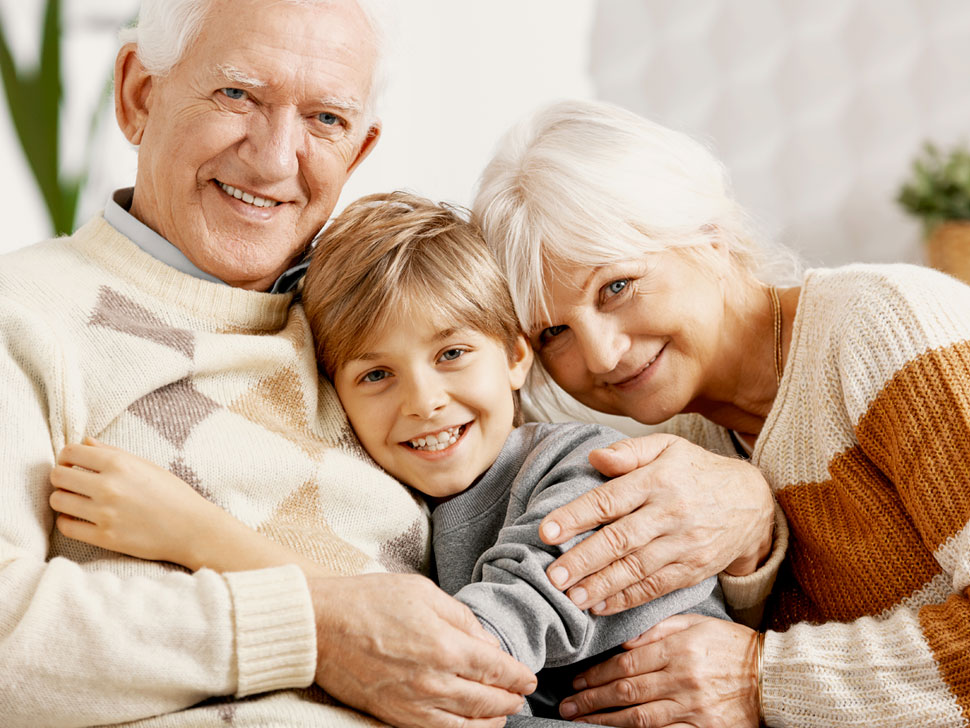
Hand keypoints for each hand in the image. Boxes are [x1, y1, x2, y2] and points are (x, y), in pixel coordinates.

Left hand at [49, 438, 217, 565]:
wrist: (192, 529)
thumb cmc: (173, 494)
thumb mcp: (146, 465)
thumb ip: (113, 452)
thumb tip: (85, 441)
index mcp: (119, 463)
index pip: (70, 452)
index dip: (66, 457)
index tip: (71, 463)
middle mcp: (108, 486)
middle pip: (58, 476)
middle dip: (61, 477)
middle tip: (72, 483)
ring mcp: (105, 513)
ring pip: (58, 501)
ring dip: (63, 499)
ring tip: (76, 501)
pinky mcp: (104, 537)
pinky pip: (66, 527)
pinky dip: (68, 521)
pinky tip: (79, 518)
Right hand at [310, 573, 537, 727]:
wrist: (320, 626)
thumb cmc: (369, 600)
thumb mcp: (424, 592)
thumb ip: (461, 617)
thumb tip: (487, 641)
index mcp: (446, 645)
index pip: (497, 669)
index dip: (517, 676)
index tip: (528, 678)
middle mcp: (435, 680)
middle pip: (487, 701)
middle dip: (509, 700)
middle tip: (520, 695)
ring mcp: (414, 703)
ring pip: (466, 724)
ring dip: (491, 721)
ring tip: (502, 714)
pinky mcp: (395, 716)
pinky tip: (469, 727)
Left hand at [539, 434, 774, 613]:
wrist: (751, 502)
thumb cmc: (696, 471)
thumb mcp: (667, 448)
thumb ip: (628, 452)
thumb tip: (594, 457)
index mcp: (658, 480)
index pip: (610, 499)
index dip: (576, 516)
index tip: (547, 532)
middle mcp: (670, 513)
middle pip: (620, 540)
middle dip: (582, 560)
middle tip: (551, 576)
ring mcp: (683, 544)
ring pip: (636, 569)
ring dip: (600, 586)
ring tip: (571, 597)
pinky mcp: (693, 569)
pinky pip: (656, 587)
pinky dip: (627, 600)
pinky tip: (601, 606)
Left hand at [561, 614, 759, 726]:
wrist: (774, 677)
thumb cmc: (732, 646)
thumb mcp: (696, 623)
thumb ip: (659, 629)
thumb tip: (624, 638)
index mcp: (678, 649)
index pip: (626, 664)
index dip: (597, 674)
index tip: (577, 680)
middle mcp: (682, 679)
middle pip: (627, 692)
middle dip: (592, 699)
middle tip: (568, 704)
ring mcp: (693, 708)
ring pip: (639, 718)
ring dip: (606, 721)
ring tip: (581, 722)